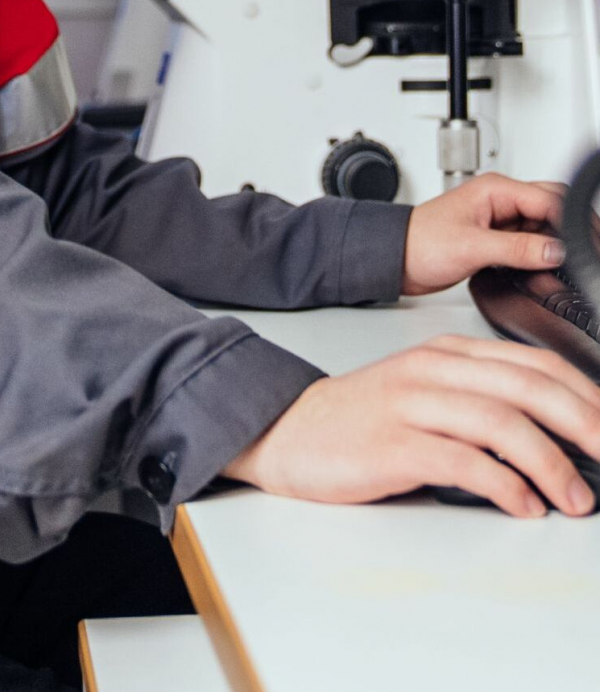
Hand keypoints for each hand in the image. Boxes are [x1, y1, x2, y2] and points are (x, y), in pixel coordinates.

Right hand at [224, 335, 599, 517]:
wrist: (288, 431)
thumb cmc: (362, 421)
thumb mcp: (424, 394)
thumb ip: (480, 401)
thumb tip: (556, 435)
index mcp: (444, 355)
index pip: (533, 363)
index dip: (586, 395)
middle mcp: (430, 371)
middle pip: (526, 386)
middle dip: (585, 424)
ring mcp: (409, 405)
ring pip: (501, 422)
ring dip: (552, 464)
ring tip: (576, 498)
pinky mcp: (392, 444)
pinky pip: (462, 461)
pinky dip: (504, 485)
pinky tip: (523, 504)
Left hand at [401, 172, 565, 295]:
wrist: (395, 259)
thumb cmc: (419, 242)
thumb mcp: (473, 247)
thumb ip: (517, 248)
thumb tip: (555, 251)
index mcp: (494, 189)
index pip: (548, 198)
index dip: (567, 222)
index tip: (574, 246)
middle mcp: (499, 200)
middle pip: (550, 210)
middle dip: (562, 232)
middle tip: (564, 256)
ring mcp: (498, 220)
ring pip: (541, 228)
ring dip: (548, 245)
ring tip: (545, 266)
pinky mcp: (495, 239)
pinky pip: (528, 243)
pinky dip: (535, 256)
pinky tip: (534, 269)